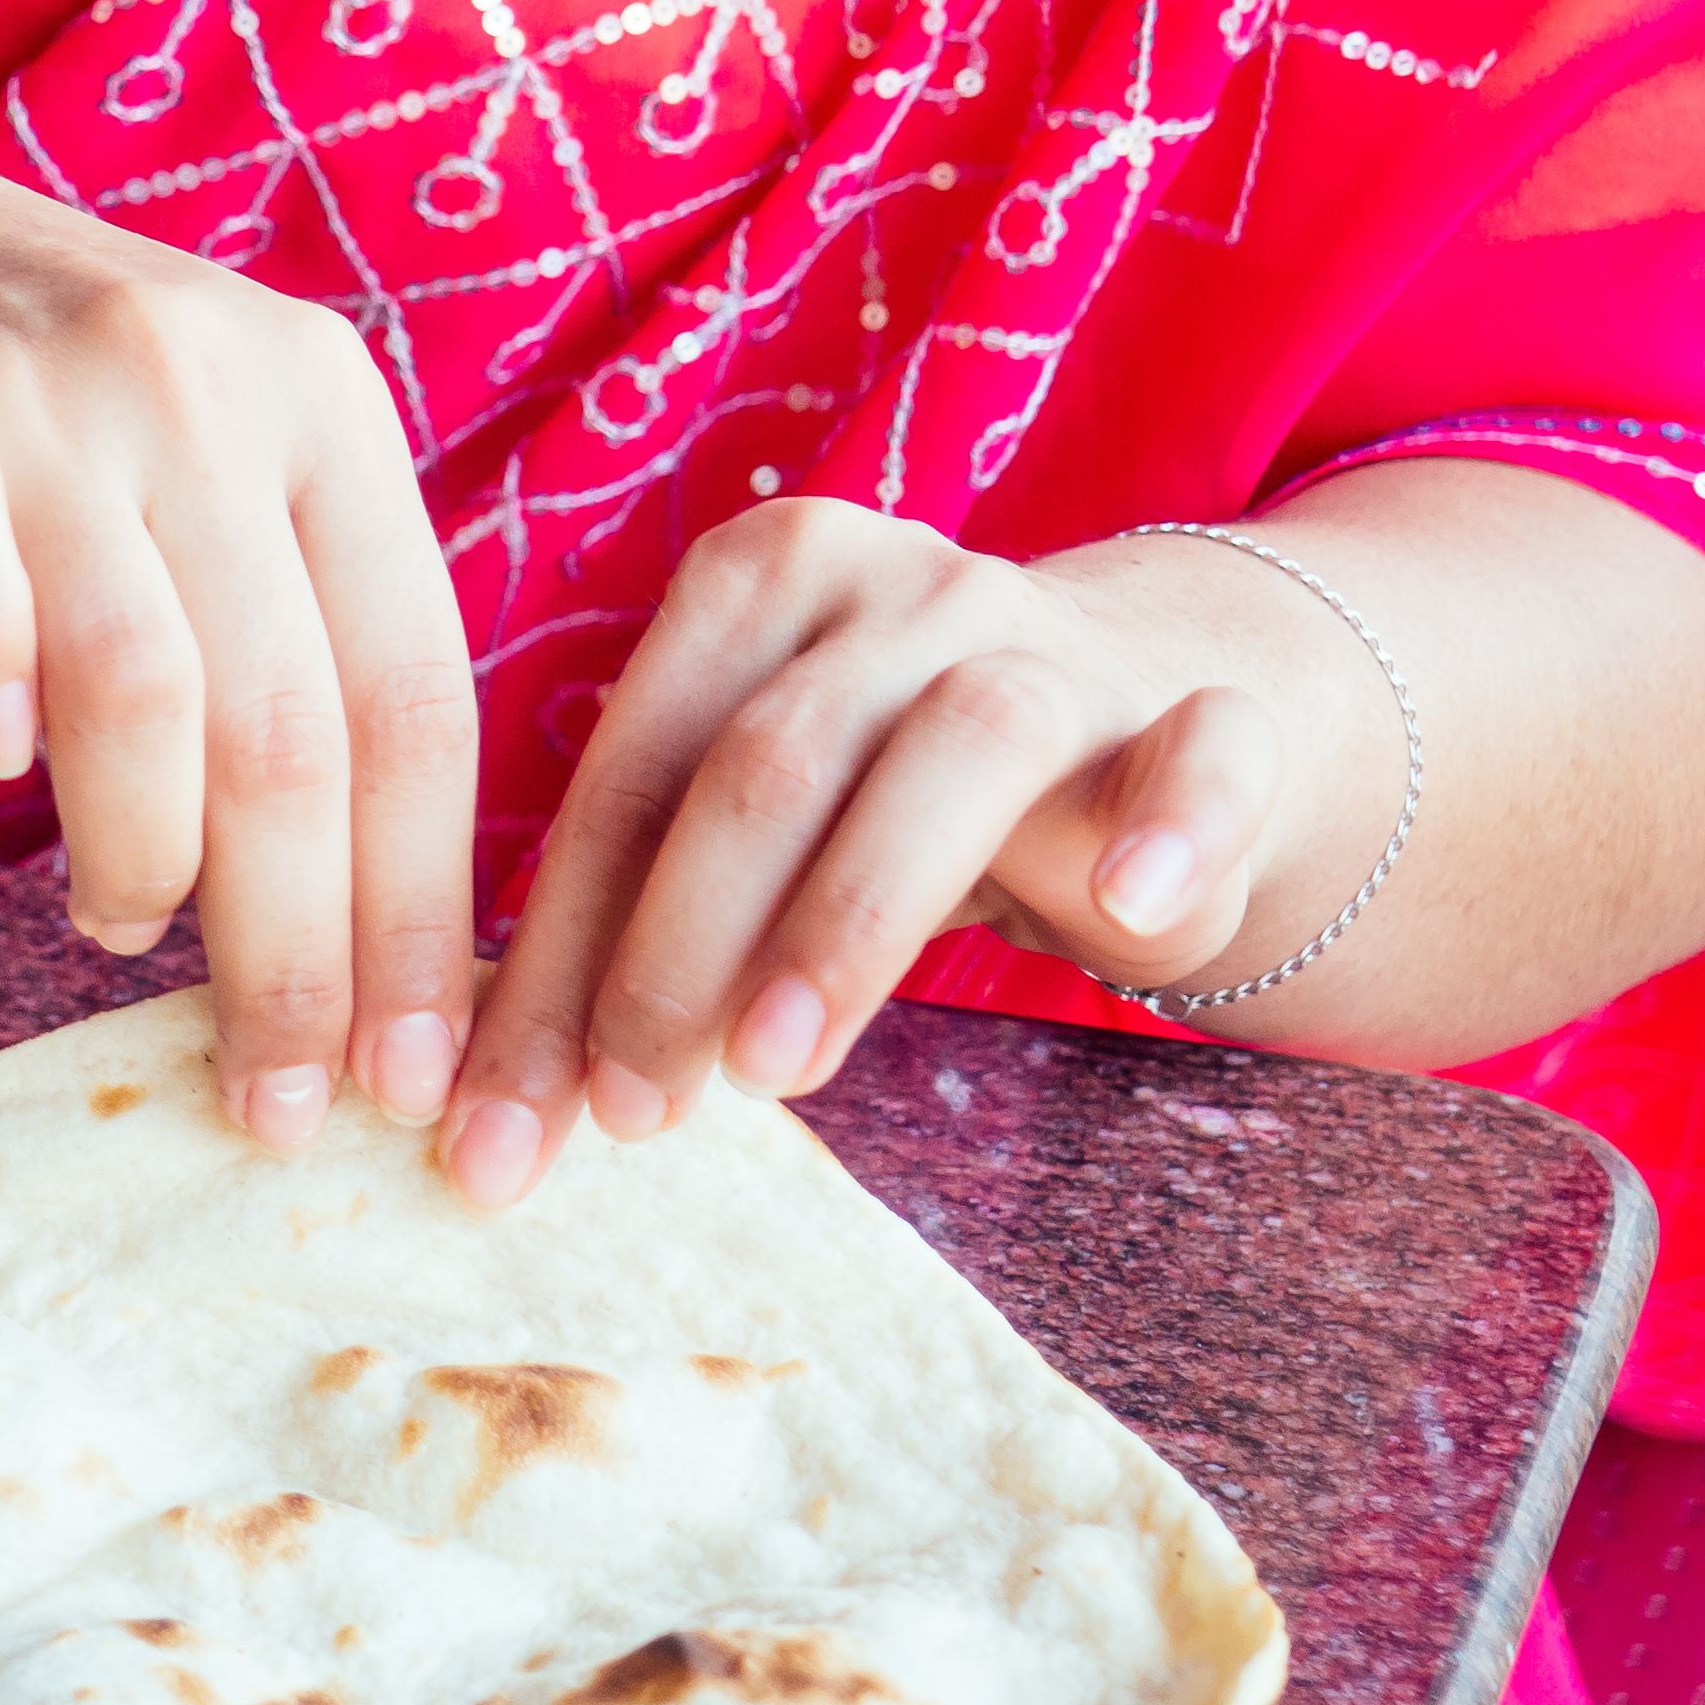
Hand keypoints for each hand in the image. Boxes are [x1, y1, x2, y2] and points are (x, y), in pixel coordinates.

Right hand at [0, 87, 482, 1145]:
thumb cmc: (17, 402)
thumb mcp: (201, 465)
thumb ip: (279, 638)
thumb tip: (350, 913)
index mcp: (326, 410)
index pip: (414, 698)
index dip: (420, 906)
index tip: (414, 1070)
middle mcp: (208, 388)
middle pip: (290, 724)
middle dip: (298, 948)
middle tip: (283, 1097)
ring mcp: (51, 395)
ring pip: (142, 680)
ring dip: (144, 855)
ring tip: (116, 930)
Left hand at [437, 498, 1287, 1204]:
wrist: (1160, 721)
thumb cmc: (889, 796)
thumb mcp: (754, 838)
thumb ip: (639, 927)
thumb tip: (493, 1113)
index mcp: (755, 584)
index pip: (627, 782)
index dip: (553, 956)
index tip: (492, 1120)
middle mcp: (898, 585)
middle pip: (761, 764)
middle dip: (672, 954)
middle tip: (625, 1111)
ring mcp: (1058, 639)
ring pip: (952, 752)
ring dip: (850, 917)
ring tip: (774, 1067)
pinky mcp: (1211, 712)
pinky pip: (1206, 751)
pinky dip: (1175, 819)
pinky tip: (1129, 910)